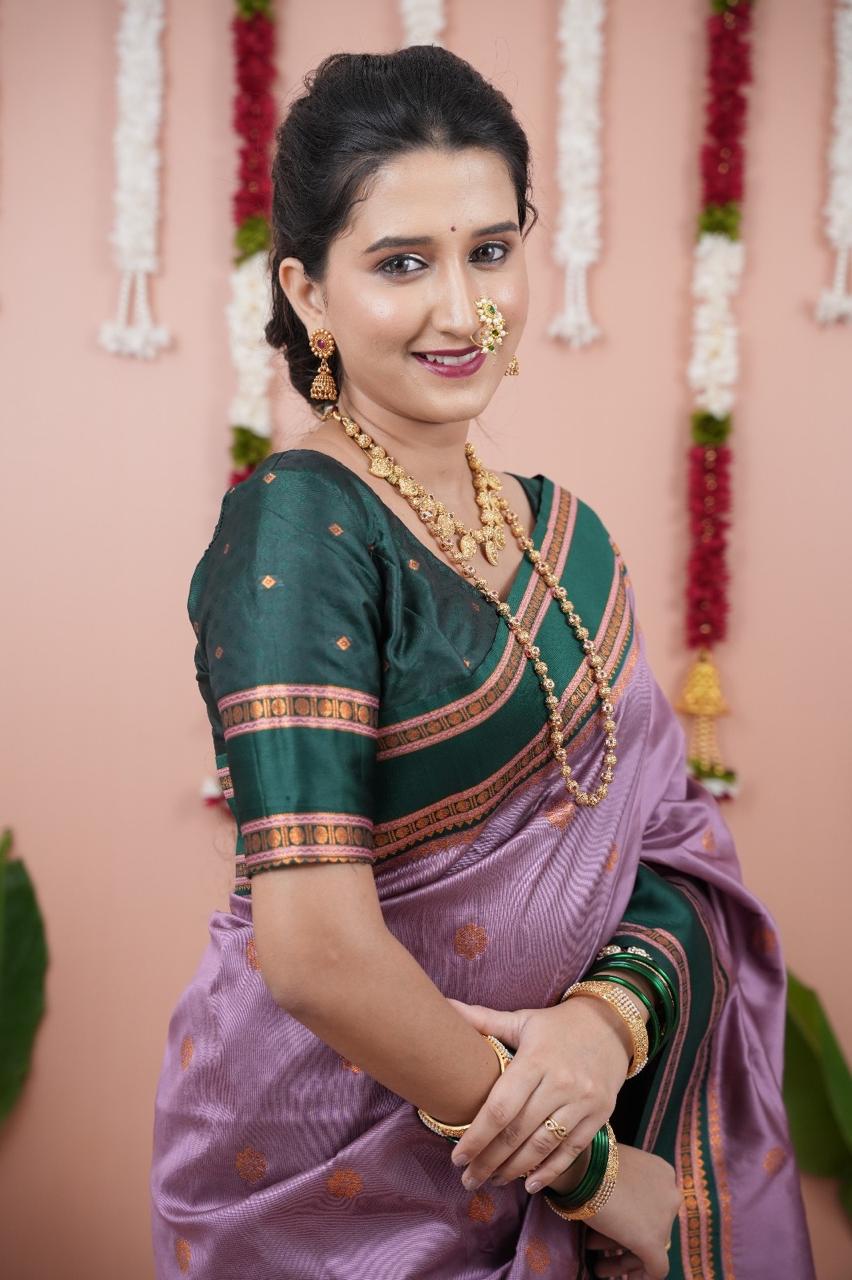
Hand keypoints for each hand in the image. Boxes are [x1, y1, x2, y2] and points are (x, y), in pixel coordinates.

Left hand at [445, 995, 631, 1192]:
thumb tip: (445, 1006)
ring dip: (514, 1170)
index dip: (477, 1136)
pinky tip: (529, 1184)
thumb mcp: (522, 1019)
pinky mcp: (600, 1114)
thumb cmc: (557, 1026)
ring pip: (543, 1146)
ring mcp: (583, 1101)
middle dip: (489, 1160)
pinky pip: (571, 1150)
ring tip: (492, 1180)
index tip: (457, 1156)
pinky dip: (549, 1171)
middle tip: (468, 1178)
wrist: (611, 1025)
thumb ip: (484, 1020)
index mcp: (537, 1059)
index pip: (501, 1107)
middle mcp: (561, 1082)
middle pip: (518, 1132)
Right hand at [582, 1145, 680, 1279]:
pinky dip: (643, 1276)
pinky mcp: (654, 1242)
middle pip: (651, 1225)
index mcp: (663, 1173)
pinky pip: (656, 1267)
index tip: (617, 1227)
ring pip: (650, 1246)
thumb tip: (616, 1206)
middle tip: (599, 1246)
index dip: (633, 1218)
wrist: (584, 1168)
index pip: (652, 1204)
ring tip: (600, 1264)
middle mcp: (671, 1195)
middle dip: (624, 1238)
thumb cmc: (592, 1163)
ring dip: (624, 1257)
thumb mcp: (616, 1169)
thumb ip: (625, 1186)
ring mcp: (664, 1220)